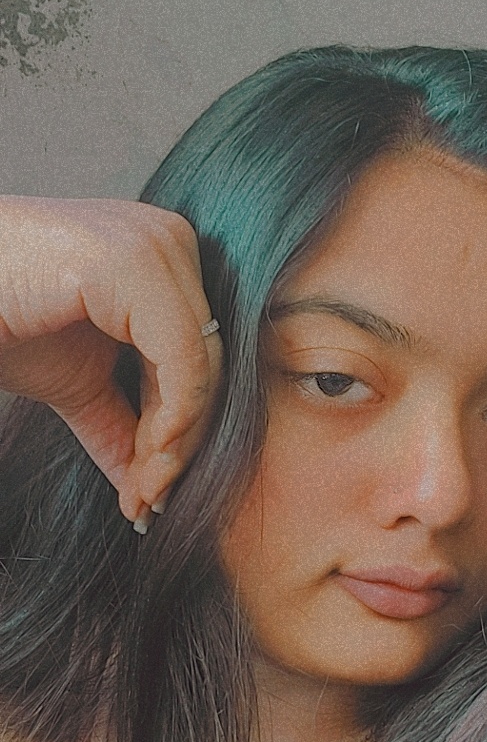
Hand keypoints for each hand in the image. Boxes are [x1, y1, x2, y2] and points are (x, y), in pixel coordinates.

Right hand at [0, 196, 221, 523]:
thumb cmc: (2, 318)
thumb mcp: (77, 383)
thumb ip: (124, 425)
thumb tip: (154, 488)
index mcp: (164, 258)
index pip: (202, 355)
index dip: (185, 432)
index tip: (154, 494)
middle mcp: (170, 240)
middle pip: (210, 362)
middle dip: (183, 444)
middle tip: (150, 501)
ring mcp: (155, 245)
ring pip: (204, 365)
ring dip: (177, 443)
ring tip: (144, 491)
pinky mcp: (135, 263)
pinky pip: (182, 358)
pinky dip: (173, 420)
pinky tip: (150, 461)